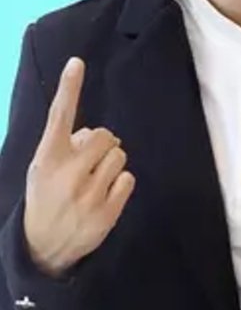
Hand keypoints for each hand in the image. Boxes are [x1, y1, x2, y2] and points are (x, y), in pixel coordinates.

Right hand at [23, 57, 135, 277]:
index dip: (69, 87)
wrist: (44, 247)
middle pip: (105, 136)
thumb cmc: (46, 197)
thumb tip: (93, 133)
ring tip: (95, 180)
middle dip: (102, 144)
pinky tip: (105, 195)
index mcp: (48, 158)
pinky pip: (129, 179)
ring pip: (120, 156)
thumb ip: (64, 145)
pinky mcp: (108, 211)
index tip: (77, 62)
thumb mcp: (42, 168)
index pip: (60, 115)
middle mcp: (69, 172)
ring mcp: (89, 193)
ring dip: (111, 164)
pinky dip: (120, 183)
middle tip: (89, 161)